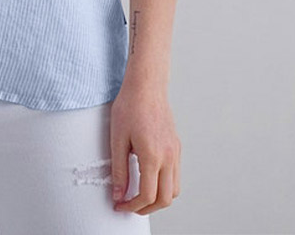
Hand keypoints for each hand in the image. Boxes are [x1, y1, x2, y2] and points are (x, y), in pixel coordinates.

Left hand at [109, 81, 180, 213]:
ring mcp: (175, 152)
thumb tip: (118, 194)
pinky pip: (176, 175)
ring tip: (139, 195)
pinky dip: (164, 185)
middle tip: (130, 205)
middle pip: (165, 199)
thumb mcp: (117, 139)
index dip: (132, 205)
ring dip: (159, 199)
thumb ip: (119, 170)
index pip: (147, 195)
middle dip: (147, 208)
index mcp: (152, 155)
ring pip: (174, 190)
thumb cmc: (130, 106)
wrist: (146, 86)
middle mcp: (168, 157)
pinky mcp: (176, 146)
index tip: (120, 204)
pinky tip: (149, 178)